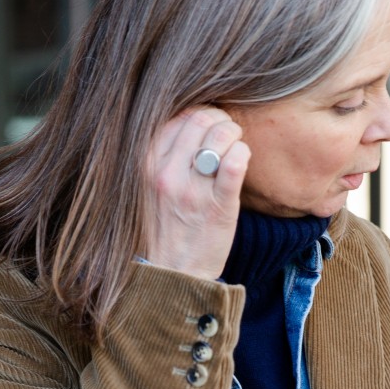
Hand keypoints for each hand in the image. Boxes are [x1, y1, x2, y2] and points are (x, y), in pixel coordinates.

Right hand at [144, 108, 250, 279]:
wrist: (173, 274)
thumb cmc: (164, 227)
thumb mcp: (149, 186)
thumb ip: (164, 155)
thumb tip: (193, 120)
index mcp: (146, 165)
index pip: (178, 117)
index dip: (200, 114)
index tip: (209, 127)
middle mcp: (166, 174)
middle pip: (200, 120)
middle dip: (220, 120)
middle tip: (228, 134)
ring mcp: (192, 190)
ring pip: (220, 135)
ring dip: (234, 135)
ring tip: (236, 147)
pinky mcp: (218, 206)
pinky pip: (235, 163)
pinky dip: (243, 154)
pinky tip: (242, 162)